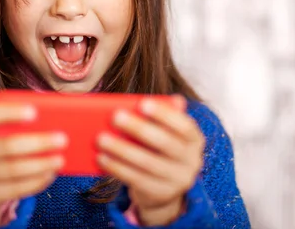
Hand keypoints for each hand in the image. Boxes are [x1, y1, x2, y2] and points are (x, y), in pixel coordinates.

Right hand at [0, 55, 67, 225]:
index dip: (9, 113)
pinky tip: (51, 173)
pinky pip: (13, 190)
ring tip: (62, 157)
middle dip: (37, 142)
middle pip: (6, 146)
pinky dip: (35, 182)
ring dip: (40, 164)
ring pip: (11, 170)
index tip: (34, 112)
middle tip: (63, 138)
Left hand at [96, 96, 203, 225]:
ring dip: (122, 150)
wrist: (165, 189)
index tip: (142, 103)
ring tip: (100, 138)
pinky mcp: (160, 194)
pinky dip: (117, 167)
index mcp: (194, 139)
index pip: (184, 125)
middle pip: (165, 143)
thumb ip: (157, 118)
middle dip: (139, 128)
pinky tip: (101, 158)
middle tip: (115, 116)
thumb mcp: (165, 133)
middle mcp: (191, 161)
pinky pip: (136, 180)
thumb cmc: (159, 149)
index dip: (164, 114)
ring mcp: (178, 180)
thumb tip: (139, 100)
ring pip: (148, 163)